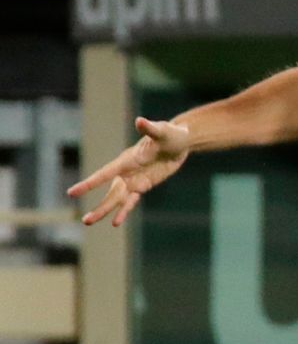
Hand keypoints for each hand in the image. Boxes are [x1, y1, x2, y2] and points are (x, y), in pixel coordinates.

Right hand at [69, 116, 192, 225]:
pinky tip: (116, 222)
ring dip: (105, 210)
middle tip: (84, 221)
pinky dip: (124, 210)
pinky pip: (131, 200)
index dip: (89, 184)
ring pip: (116, 199)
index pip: (104, 174)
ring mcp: (134, 179)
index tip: (72, 192)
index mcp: (127, 160)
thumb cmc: (170, 134)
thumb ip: (149, 129)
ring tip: (89, 221)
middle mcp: (126, 171)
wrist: (180, 142)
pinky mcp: (143, 185)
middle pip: (109, 192)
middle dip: (99, 206)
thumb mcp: (162, 131)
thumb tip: (140, 121)